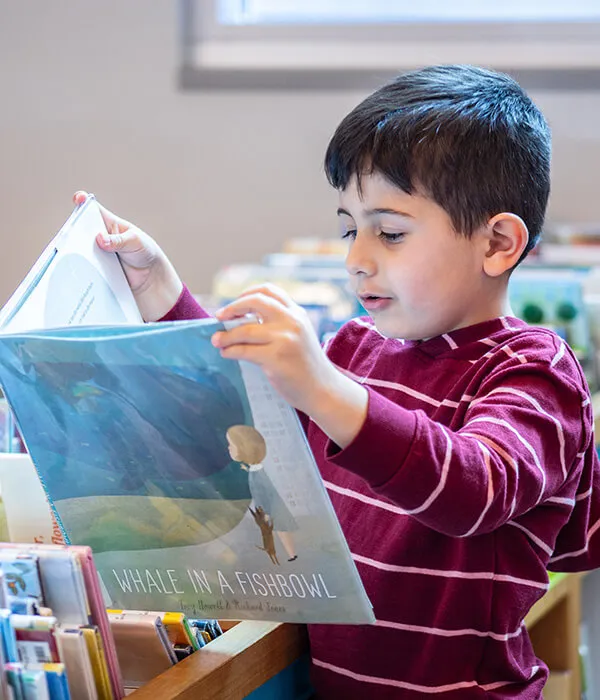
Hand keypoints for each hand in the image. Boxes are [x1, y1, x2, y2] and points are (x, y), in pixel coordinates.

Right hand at [73, 191, 182, 321]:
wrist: (149, 277)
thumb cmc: (144, 251)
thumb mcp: (135, 241)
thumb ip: (118, 241)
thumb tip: (100, 239)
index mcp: (108, 222)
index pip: (92, 208)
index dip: (83, 201)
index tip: (78, 198)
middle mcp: (98, 236)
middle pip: (79, 229)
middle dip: (73, 231)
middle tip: (72, 236)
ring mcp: (95, 252)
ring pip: (79, 249)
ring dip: (75, 252)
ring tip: (76, 255)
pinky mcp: (95, 268)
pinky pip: (85, 267)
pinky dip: (82, 268)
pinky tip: (79, 271)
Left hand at [212, 284, 367, 447]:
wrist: (323, 389)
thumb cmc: (305, 364)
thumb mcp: (298, 334)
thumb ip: (278, 323)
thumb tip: (239, 318)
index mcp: (296, 313)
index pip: (268, 290)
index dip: (247, 294)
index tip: (234, 305)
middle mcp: (292, 321)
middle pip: (255, 301)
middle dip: (232, 308)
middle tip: (219, 317)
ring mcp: (284, 339)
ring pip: (245, 330)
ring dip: (225, 335)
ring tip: (217, 341)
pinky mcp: (276, 358)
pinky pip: (244, 351)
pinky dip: (230, 351)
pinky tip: (226, 353)